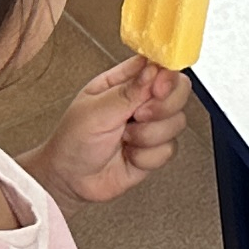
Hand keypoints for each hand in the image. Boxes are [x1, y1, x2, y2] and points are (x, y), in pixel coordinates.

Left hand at [32, 55, 184, 203]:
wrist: (70, 181)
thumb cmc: (72, 141)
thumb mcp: (95, 111)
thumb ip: (128, 91)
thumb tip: (153, 70)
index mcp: (124, 82)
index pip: (159, 67)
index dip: (166, 75)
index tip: (159, 88)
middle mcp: (141, 101)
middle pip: (178, 92)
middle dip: (162, 108)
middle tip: (138, 116)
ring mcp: (150, 126)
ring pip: (177, 123)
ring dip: (148, 135)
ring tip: (125, 139)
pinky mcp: (155, 150)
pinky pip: (169, 149)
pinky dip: (147, 156)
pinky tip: (129, 155)